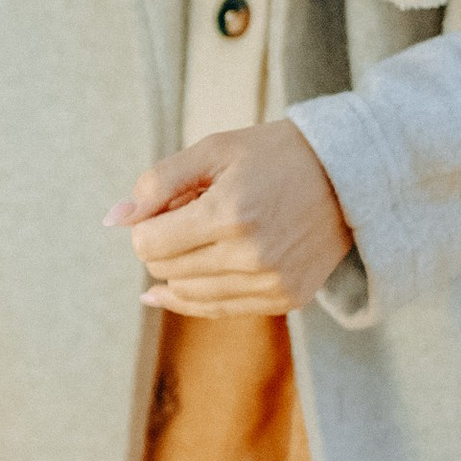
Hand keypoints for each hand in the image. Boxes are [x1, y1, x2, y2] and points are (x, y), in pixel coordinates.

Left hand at [105, 120, 352, 317]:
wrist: (348, 175)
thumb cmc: (274, 155)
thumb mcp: (213, 150)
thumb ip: (157, 183)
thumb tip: (112, 219)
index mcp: (230, 213)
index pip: (147, 245)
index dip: (145, 225)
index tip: (166, 206)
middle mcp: (251, 256)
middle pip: (165, 271)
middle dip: (164, 244)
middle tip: (191, 214)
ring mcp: (271, 283)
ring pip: (187, 294)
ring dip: (182, 268)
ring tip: (210, 233)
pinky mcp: (286, 299)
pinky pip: (218, 309)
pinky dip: (199, 293)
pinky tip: (183, 281)